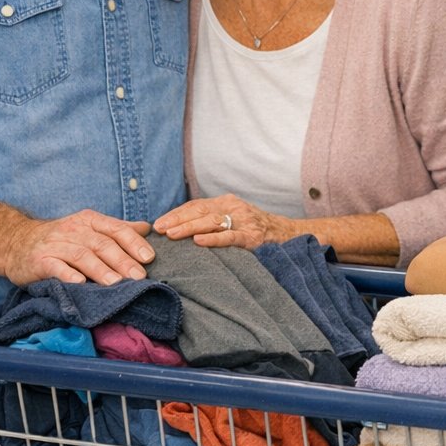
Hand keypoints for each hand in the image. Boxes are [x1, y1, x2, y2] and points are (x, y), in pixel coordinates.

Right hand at [3, 209, 154, 287]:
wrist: (17, 242)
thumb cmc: (62, 238)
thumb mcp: (89, 228)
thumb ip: (117, 229)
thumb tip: (147, 228)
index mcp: (90, 220)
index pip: (116, 229)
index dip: (134, 243)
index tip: (149, 257)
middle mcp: (74, 230)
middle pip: (102, 244)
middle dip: (123, 261)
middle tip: (139, 277)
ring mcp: (55, 244)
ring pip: (82, 256)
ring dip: (101, 271)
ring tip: (116, 284)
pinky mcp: (39, 260)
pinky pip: (55, 267)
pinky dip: (68, 275)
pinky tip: (80, 284)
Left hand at [152, 195, 285, 249]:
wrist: (287, 235)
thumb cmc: (254, 230)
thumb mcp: (233, 219)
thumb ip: (212, 221)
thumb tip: (178, 231)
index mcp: (227, 202)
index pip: (196, 205)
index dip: (176, 213)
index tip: (158, 224)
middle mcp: (234, 207)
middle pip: (200, 210)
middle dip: (177, 219)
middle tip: (159, 229)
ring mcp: (244, 221)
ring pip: (212, 221)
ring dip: (189, 227)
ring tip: (172, 235)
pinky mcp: (252, 237)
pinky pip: (230, 237)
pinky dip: (213, 239)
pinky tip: (199, 242)